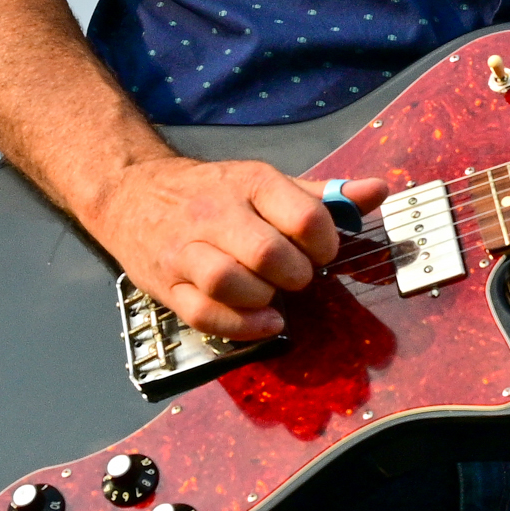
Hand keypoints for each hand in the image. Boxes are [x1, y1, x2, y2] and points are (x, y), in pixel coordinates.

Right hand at [89, 153, 341, 340]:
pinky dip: (242, 327)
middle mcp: (214, 214)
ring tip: (273, 295)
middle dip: (296, 274)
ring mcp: (185, 251)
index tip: (322, 250)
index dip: (326, 243)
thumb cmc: (211, 192)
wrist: (131, 193)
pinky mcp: (166, 285)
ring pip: (229, 283)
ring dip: (264, 298)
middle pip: (267, 254)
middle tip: (297, 275)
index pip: (304, 217)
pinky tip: (265, 322)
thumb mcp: (266, 183)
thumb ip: (322, 195)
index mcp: (249, 184)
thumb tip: (377, 191)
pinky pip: (204, 315)